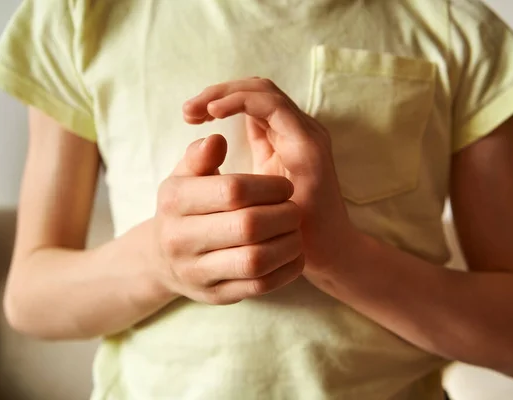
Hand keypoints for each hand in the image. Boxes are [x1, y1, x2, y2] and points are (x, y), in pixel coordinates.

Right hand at [153, 134, 303, 304]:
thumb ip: (200, 156)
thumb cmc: (184, 208)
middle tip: (295, 209)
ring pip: (255, 261)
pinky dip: (286, 270)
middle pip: (248, 226)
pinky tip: (294, 254)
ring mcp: (197, 272)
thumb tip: (217, 140)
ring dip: (288, 244)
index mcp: (174, 201)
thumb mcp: (184, 176)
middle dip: (283, 215)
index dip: (269, 187)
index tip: (285, 187)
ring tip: (296, 231)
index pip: (232, 190)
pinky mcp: (216, 296)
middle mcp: (179, 239)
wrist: (162, 259)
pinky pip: (260, 286)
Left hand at [183, 78, 358, 272]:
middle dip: (218, 91)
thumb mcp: (256, 194)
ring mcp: (307, 135)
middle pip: (257, 87)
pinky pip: (273, 108)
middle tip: (187, 110)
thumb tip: (211, 150)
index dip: (219, 98)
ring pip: (263, 91)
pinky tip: (215, 113)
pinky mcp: (308, 146)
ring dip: (225, 94)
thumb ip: (242, 168)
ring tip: (196, 109)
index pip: (252, 98)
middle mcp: (299, 130)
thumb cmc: (289, 228)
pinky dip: (242, 102)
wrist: (325, 254)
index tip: (188, 115)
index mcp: (286, 137)